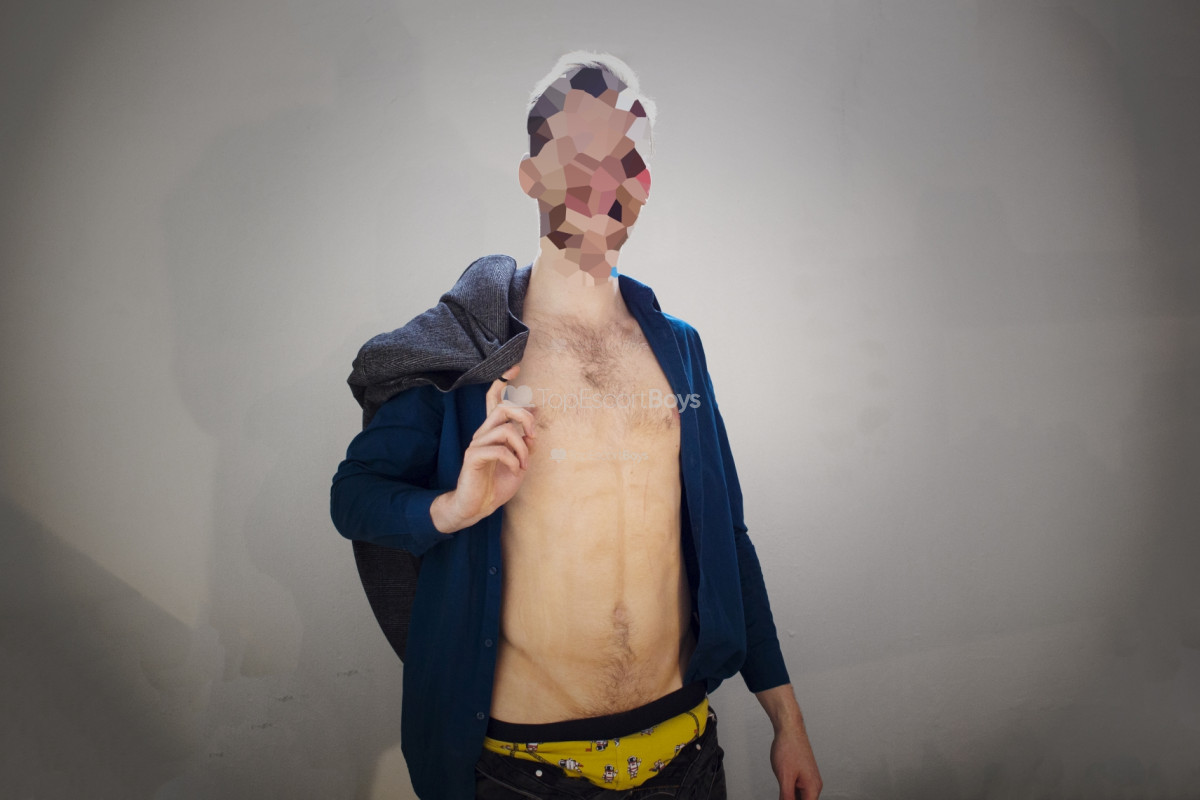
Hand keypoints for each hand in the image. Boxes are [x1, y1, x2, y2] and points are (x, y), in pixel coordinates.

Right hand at [433, 364, 535, 531]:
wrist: (478, 506)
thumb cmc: (498, 482)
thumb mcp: (520, 459)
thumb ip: (526, 437)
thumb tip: (536, 410)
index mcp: (493, 430)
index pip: (494, 400)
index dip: (501, 382)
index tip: (514, 367)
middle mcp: (483, 433)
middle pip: (503, 409)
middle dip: (524, 418)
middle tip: (534, 437)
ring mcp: (476, 444)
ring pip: (505, 430)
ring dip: (522, 448)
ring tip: (524, 464)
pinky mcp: (473, 458)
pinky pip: (499, 450)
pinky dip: (514, 460)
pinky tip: (516, 470)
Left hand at [769, 725, 821, 799]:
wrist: (789, 728)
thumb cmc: (788, 748)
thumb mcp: (785, 778)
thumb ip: (787, 797)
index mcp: (813, 788)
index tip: (785, 799)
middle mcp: (814, 785)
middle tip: (782, 792)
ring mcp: (809, 778)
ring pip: (800, 796)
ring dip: (790, 796)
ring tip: (782, 783)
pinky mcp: (803, 773)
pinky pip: (797, 788)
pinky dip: (790, 790)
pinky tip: (782, 784)